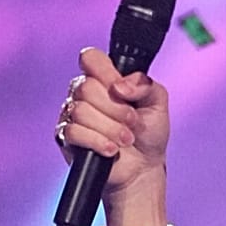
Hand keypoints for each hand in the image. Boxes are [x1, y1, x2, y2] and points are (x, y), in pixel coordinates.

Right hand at [55, 47, 170, 197]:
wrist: (144, 167)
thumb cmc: (149, 133)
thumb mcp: (158, 104)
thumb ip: (146, 84)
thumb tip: (121, 85)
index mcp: (104, 80)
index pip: (91, 58)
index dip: (106, 73)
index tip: (122, 91)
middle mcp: (84, 94)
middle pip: (87, 87)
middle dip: (117, 109)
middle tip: (133, 122)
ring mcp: (72, 115)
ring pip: (81, 111)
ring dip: (111, 128)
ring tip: (126, 139)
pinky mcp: (67, 137)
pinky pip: (74, 132)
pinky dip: (98, 141)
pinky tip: (112, 150)